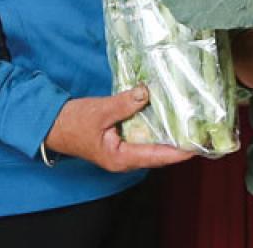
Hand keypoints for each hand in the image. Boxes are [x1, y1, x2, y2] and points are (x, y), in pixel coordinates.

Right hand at [45, 87, 197, 171]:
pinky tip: (166, 116)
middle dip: (180, 144)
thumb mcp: (99, 111)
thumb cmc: (72, 122)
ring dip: (169, 136)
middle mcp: (126, 159)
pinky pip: (144, 138)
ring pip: (153, 146)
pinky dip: (156, 129)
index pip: (158, 156)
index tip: (200, 144)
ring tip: (191, 123)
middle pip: (160, 154)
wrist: (51, 126)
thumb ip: (123, 103)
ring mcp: (124, 152)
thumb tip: (146, 93)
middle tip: (202, 130)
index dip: (180, 151)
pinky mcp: (121, 143)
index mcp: (121, 157)